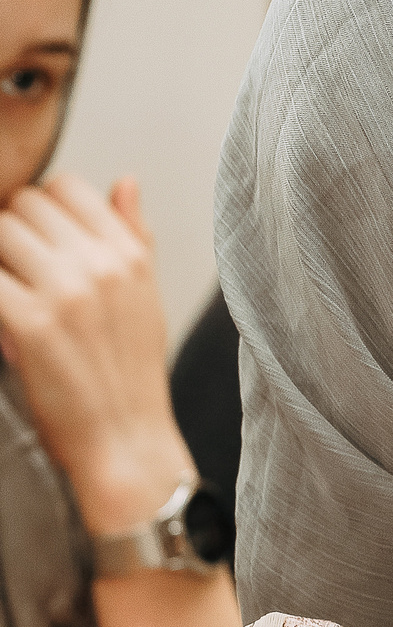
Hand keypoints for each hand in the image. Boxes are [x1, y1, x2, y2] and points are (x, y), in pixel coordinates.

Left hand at [0, 175, 194, 532]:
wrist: (126, 444)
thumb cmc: (129, 378)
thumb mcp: (145, 300)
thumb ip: (134, 237)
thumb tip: (125, 181)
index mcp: (130, 256)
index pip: (66, 187)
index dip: (41, 212)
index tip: (36, 246)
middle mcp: (102, 265)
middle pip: (23, 205)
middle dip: (9, 236)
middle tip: (16, 278)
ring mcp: (66, 291)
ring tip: (11, 297)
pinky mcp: (28, 320)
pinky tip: (3, 319)